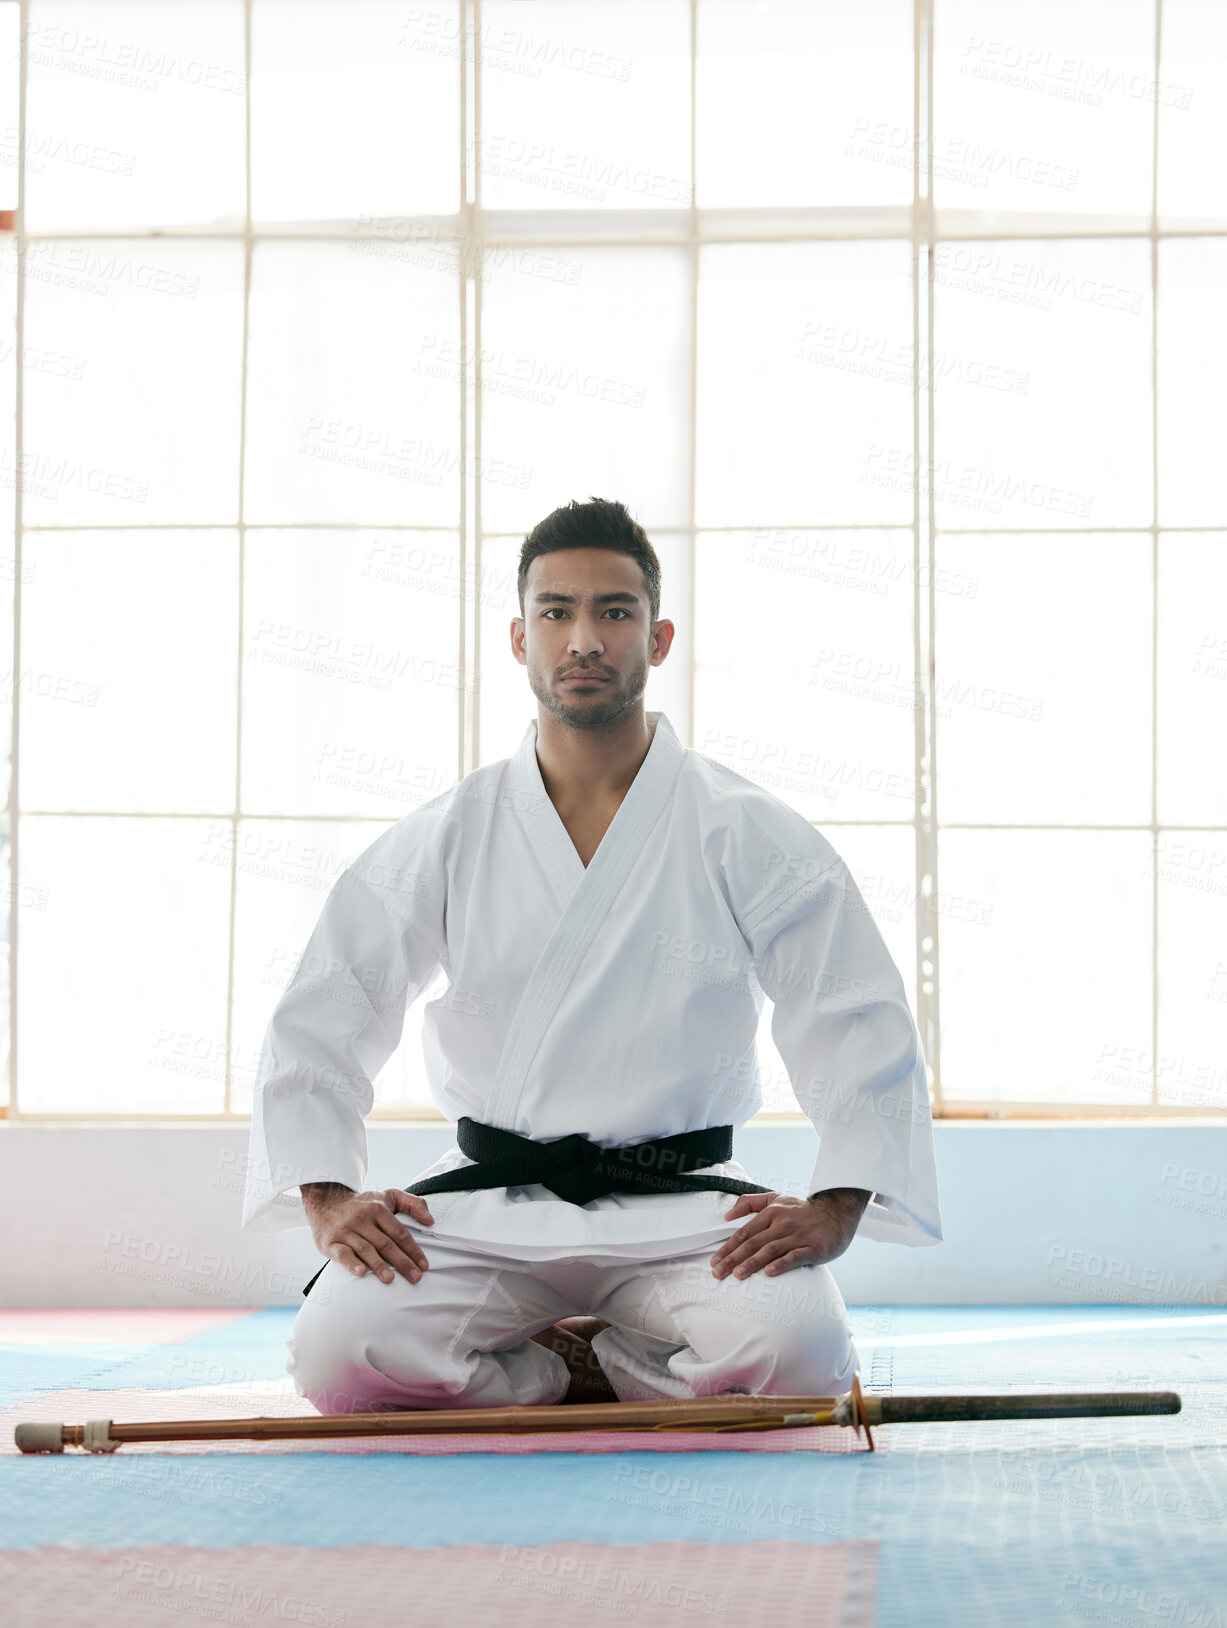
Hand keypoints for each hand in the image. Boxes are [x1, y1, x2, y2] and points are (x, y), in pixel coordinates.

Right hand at [301, 1183, 434, 1285]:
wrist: (326, 1202)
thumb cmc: (364, 1204)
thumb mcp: (388, 1196)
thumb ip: (412, 1204)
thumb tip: (431, 1221)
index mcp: (378, 1209)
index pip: (400, 1232)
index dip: (413, 1250)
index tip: (424, 1265)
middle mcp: (362, 1219)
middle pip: (385, 1243)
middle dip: (402, 1262)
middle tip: (415, 1277)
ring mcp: (345, 1231)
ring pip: (365, 1249)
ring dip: (379, 1265)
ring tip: (391, 1279)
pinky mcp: (331, 1243)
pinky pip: (342, 1254)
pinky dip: (351, 1263)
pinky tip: (361, 1273)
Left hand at [709, 1187, 870, 1281]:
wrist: (837, 1212)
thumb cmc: (802, 1210)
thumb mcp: (776, 1198)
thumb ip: (750, 1203)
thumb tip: (728, 1215)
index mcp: (771, 1212)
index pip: (744, 1232)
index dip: (728, 1247)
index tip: (714, 1261)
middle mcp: (782, 1223)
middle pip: (753, 1243)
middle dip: (733, 1258)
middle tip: (718, 1273)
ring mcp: (798, 1236)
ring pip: (770, 1250)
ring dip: (752, 1263)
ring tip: (737, 1274)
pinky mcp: (813, 1248)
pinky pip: (795, 1257)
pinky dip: (781, 1264)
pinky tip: (769, 1273)